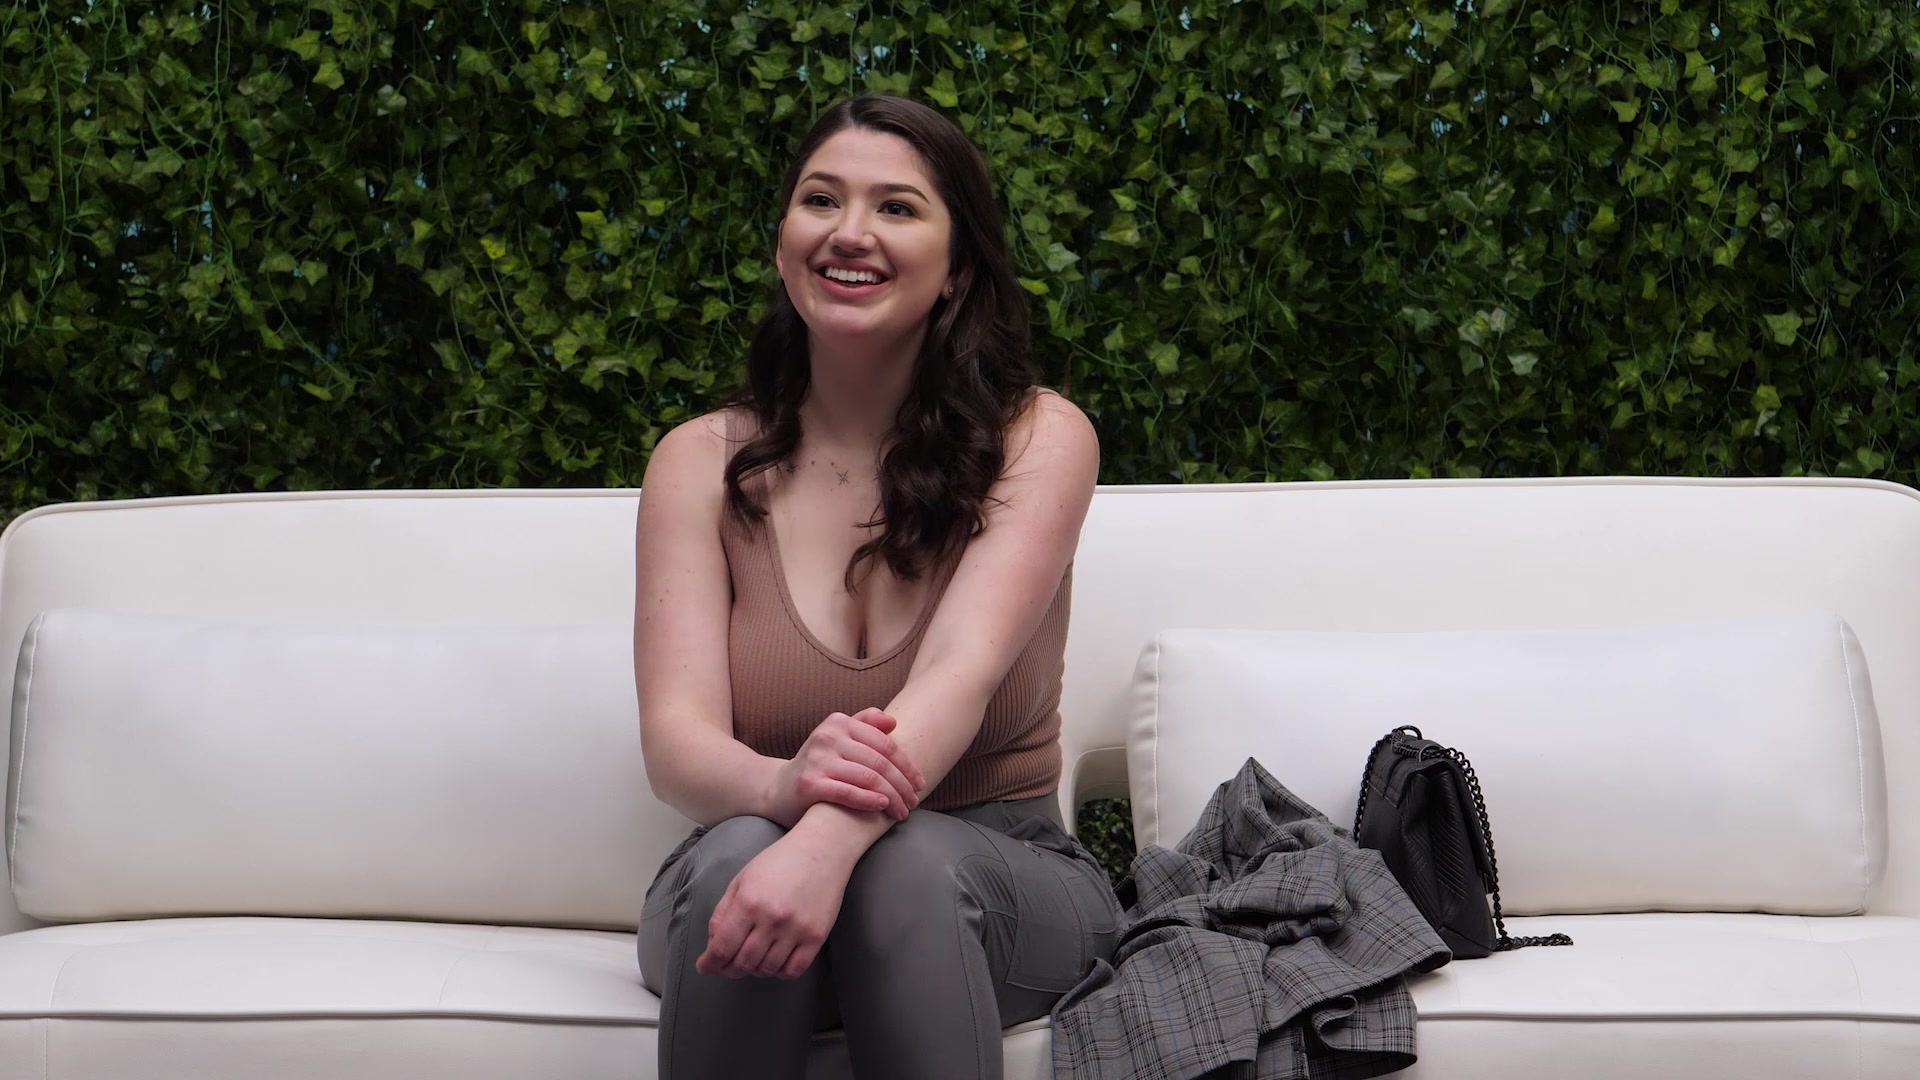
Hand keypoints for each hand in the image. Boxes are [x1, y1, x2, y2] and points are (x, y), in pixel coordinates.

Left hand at [697, 832, 850, 979]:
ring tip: (752, 959)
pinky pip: (793, 970)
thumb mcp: (742, 879)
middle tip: (727, 966)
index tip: (705, 967)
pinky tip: (775, 961)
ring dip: (754, 970)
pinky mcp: (816, 936)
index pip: (722, 947)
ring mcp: (796, 929)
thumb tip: (713, 944)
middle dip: (729, 969)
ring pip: (767, 969)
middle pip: (743, 962)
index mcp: (749, 901)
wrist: (823, 848)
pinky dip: (779, 972)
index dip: (709, 963)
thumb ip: (723, 911)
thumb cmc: (778, 861)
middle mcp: (772, 918)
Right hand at [765, 707, 925, 826]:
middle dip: (902, 784)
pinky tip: (883, 807)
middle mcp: (827, 737)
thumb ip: (863, 725)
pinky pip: (848, 792)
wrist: (777, 789)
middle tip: (914, 801)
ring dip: (892, 797)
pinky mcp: (810, 784)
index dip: (906, 764)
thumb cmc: (817, 765)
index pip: (884, 743)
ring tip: (902, 811)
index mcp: (838, 722)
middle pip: (879, 761)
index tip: (919, 782)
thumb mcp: (837, 739)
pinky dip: (869, 800)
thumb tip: (893, 721)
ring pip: (868, 778)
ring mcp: (817, 760)